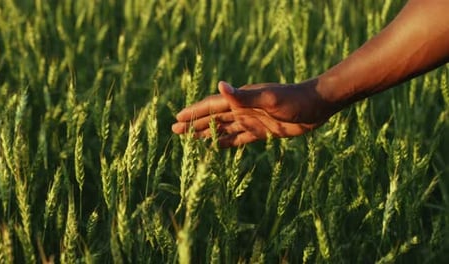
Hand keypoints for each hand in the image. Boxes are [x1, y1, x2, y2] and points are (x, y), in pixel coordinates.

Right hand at [172, 80, 336, 146]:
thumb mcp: (269, 98)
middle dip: (195, 124)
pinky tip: (217, 146)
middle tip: (175, 131)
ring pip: (223, 128)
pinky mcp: (262, 131)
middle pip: (213, 118)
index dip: (194, 112)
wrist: (318, 106)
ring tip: (190, 139)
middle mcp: (243, 109)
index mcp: (242, 100)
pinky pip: (239, 138)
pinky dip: (226, 142)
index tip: (178, 118)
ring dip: (207, 133)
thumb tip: (220, 85)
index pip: (212, 106)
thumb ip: (244, 96)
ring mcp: (252, 120)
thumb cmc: (295, 99)